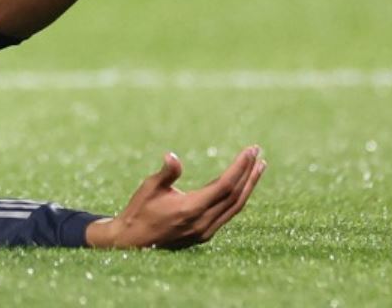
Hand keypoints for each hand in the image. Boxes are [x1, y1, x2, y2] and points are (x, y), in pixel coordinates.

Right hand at [85, 147, 265, 249]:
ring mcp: (205, 231)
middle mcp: (202, 222)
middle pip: (236, 196)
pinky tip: (242, 186)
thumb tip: (172, 156)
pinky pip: (229, 214)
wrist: (133, 242)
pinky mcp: (204, 234)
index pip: (225, 185)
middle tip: (257, 153)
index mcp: (190, 209)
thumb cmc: (139, 211)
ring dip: (249, 186)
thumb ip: (166, 173)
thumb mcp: (149, 188)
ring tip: (258, 168)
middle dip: (250, 173)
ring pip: (235, 207)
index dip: (240, 167)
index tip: (250, 150)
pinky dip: (238, 198)